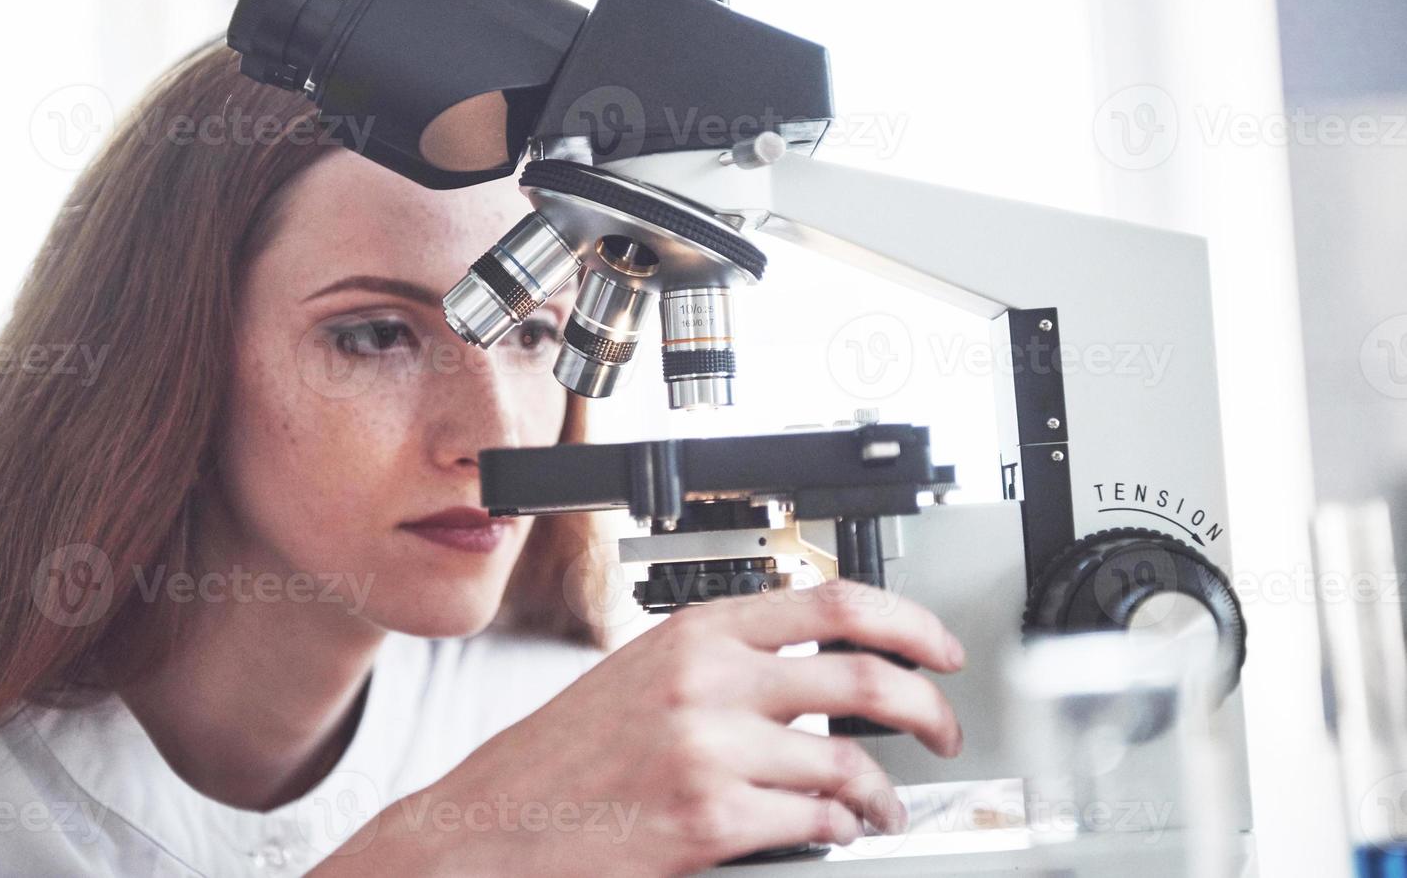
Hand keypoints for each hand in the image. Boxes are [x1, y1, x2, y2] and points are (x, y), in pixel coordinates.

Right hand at [314, 579, 964, 877]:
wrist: (489, 830)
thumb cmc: (558, 758)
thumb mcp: (638, 677)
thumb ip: (719, 662)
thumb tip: (808, 671)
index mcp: (692, 633)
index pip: (831, 602)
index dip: (908, 621)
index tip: (940, 646)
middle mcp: (706, 681)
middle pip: (863, 677)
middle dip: (928, 707)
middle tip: (945, 727)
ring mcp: (708, 751)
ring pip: (848, 763)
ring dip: (885, 792)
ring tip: (886, 806)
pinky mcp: (709, 821)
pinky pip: (814, 821)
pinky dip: (841, 830)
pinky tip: (837, 833)